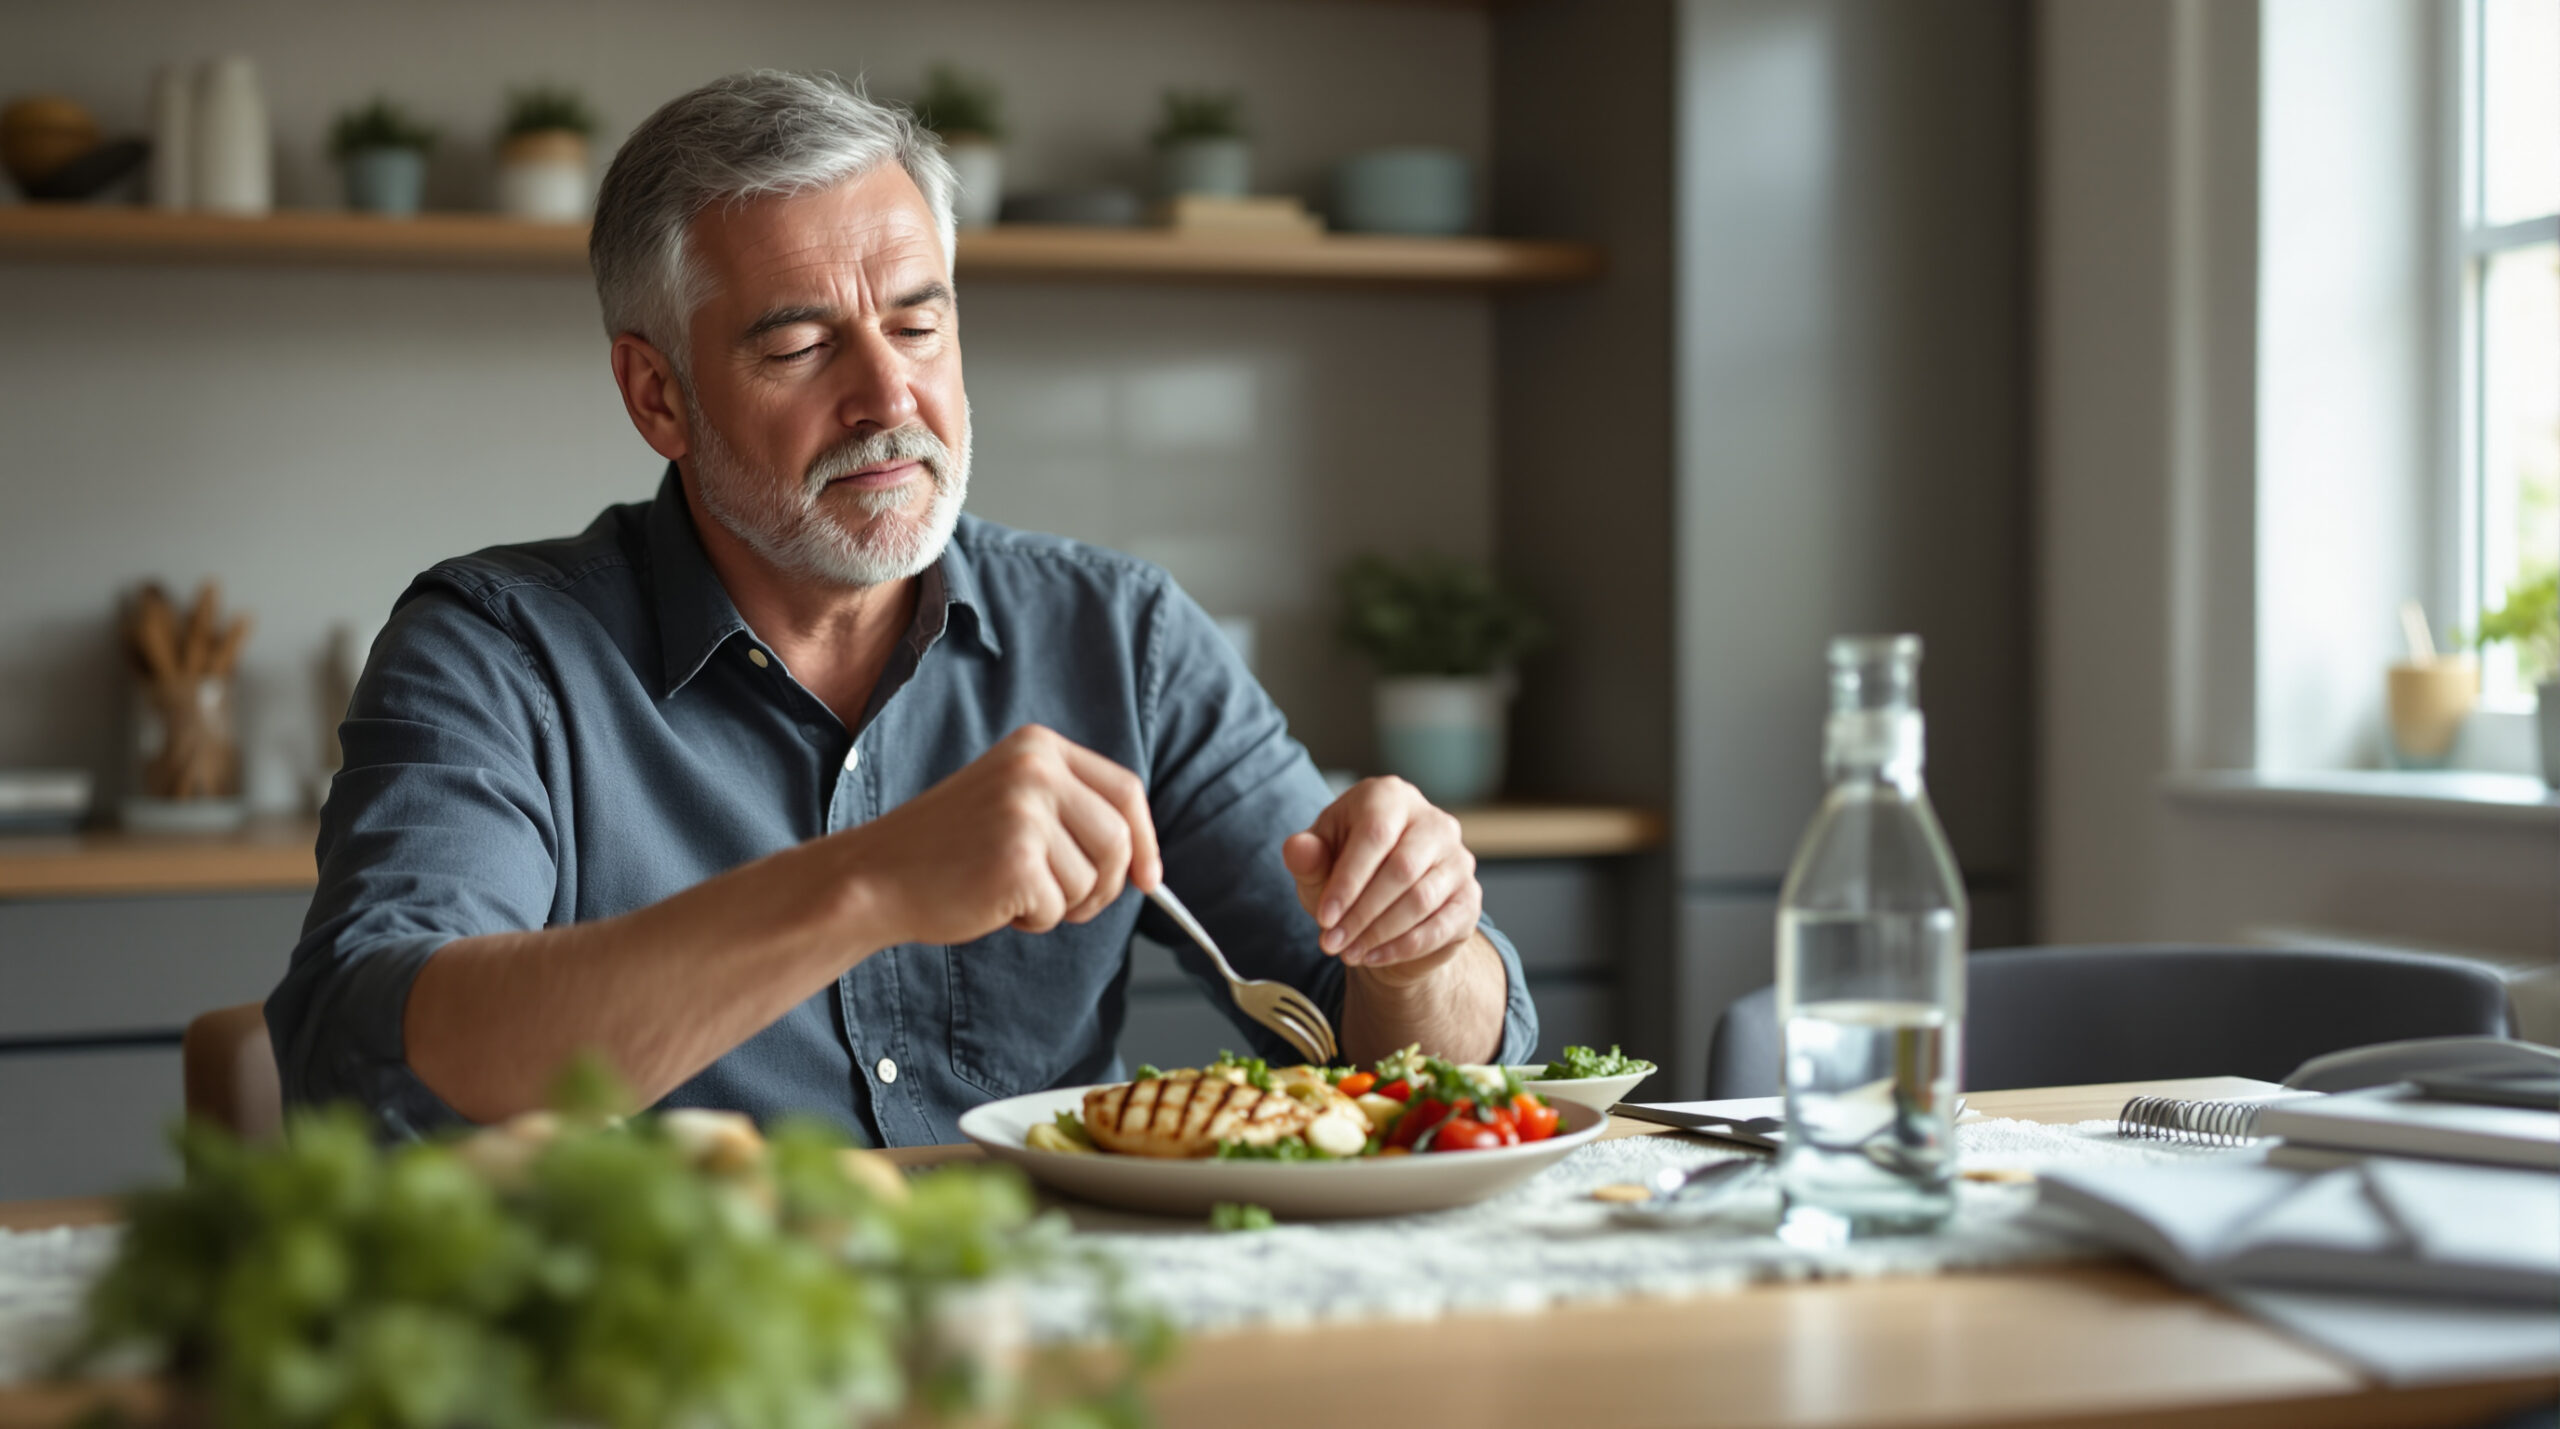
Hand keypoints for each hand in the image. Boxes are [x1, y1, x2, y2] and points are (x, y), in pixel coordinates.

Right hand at [847, 724, 1158, 945]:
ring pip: (1092, 880)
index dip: (1144, 840)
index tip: (1149, 879)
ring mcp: (1025, 812)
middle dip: (1104, 885)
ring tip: (1010, 890)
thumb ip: (1070, 811)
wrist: (874, 875)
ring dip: (1061, 904)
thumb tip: (1144, 860)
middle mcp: (1036, 769)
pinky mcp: (1016, 859)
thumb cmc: (944, 849)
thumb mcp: (1012, 801)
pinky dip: (1033, 920)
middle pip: (1119, 840)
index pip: (1125, 791)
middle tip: (1067, 902)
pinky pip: (1059, 909)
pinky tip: (993, 902)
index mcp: (1039, 747)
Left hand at [1282, 777, 1480, 983]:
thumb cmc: (1348, 874)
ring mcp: (1458, 858)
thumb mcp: (1319, 864)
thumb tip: (1298, 849)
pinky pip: (1440, 926)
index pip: (1374, 835)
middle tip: (1331, 943)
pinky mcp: (1469, 896)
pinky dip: (1402, 947)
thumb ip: (1307, 856)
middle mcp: (1433, 821)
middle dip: (1361, 913)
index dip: (1347, 881)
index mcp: (1390, 796)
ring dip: (1379, 933)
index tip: (1323, 918)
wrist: (1386, 907)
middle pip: (1401, 869)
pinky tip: (1373, 957)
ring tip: (1347, 952)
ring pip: (1421, 900)